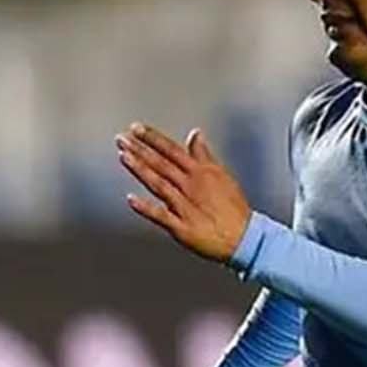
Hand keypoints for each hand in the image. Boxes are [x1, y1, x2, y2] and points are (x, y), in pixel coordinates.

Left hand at [117, 123, 251, 263]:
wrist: (245, 237)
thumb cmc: (232, 208)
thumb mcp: (222, 175)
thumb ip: (203, 155)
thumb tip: (195, 135)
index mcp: (201, 173)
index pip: (172, 151)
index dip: (153, 139)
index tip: (136, 128)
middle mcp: (191, 186)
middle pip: (162, 164)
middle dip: (140, 150)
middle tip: (121, 139)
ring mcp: (185, 207)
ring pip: (159, 184)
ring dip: (140, 170)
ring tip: (124, 157)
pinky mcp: (181, 227)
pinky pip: (161, 216)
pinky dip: (146, 208)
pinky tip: (130, 199)